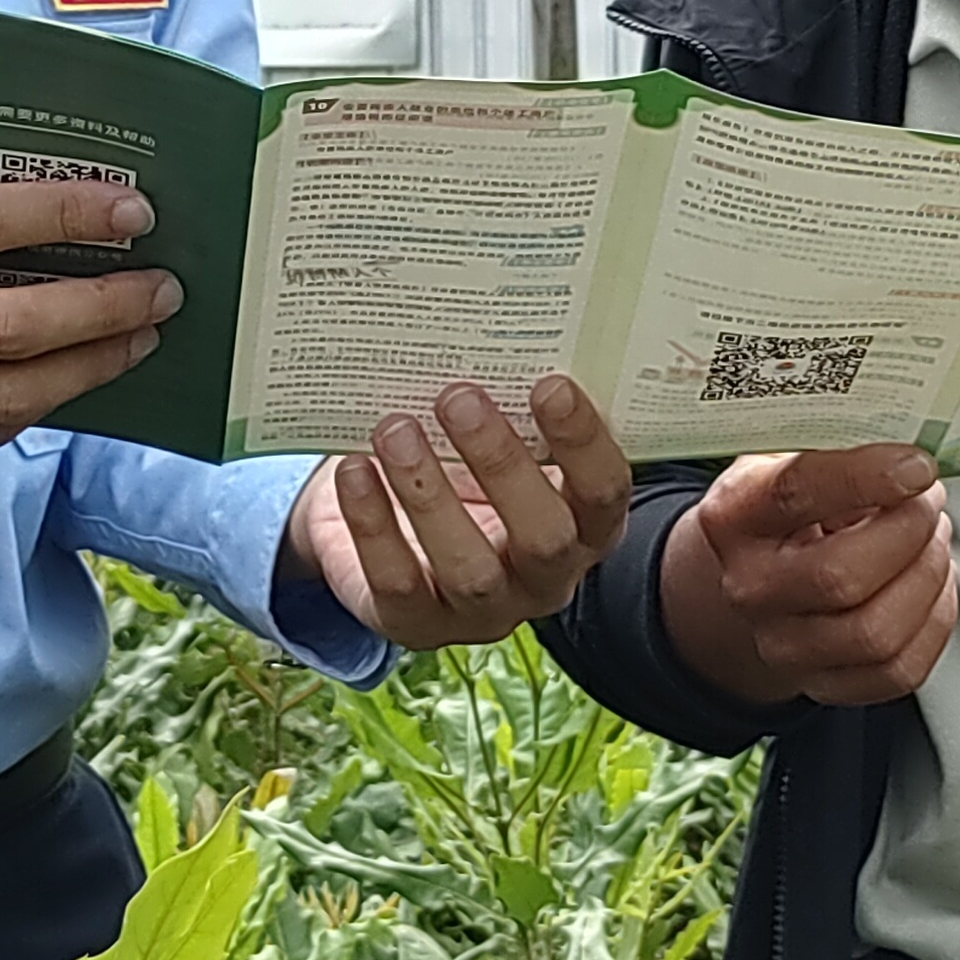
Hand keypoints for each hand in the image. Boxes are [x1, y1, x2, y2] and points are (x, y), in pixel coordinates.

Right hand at [0, 154, 178, 447]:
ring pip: (0, 397)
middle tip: (163, 289)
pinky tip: (66, 381)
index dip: (68, 219)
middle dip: (103, 311)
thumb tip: (10, 181)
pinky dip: (27, 406)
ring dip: (84, 371)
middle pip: (8, 327)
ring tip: (136, 340)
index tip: (134, 210)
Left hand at [289, 378, 635, 651]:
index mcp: (582, 524)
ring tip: (395, 430)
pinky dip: (374, 525)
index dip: (583, 444)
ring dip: (431, 496)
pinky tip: (355, 471)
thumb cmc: (455, 462)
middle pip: (544, 539)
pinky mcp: (417, 627)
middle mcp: (545, 578)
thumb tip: (490, 332)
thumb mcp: (492, 436)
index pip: (605, 493)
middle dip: (502, 465)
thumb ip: (507, 405)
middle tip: (457, 397)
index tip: (549, 384)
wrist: (380, 519)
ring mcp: (483, 612)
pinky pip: (398, 584)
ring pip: (471, 571)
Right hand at [658, 445, 957, 710]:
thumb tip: (909, 431)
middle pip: (841, 576)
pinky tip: (928, 583)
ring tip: (931, 538)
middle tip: (927, 499)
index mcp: (734, 516)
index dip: (866, 477)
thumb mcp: (792, 456)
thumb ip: (837, 443)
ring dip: (927, 575)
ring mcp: (783, 645)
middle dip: (909, 531)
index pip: (796, 493)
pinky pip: (899, 670)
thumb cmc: (789, 506)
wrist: (758, 574)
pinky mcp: (825, 684)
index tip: (917, 464)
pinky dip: (933, 621)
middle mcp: (749, 588)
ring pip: (876, 631)